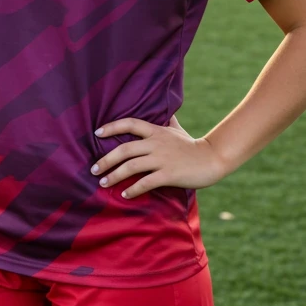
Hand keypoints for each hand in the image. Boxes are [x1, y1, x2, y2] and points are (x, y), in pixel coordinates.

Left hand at [91, 114, 228, 198]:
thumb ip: (168, 121)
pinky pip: (146, 182)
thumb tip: (165, 111)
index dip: (112, 126)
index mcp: (156, 131)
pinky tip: (124, 194)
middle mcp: (156, 143)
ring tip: (103, 183)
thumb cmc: (192, 146)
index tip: (97, 132)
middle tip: (94, 169)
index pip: (130, 123)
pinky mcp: (169, 174)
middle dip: (106, 159)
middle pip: (125, 149)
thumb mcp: (177, 130)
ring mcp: (162, 159)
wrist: (212, 158)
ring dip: (115, 175)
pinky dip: (133, 189)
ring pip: (132, 166)